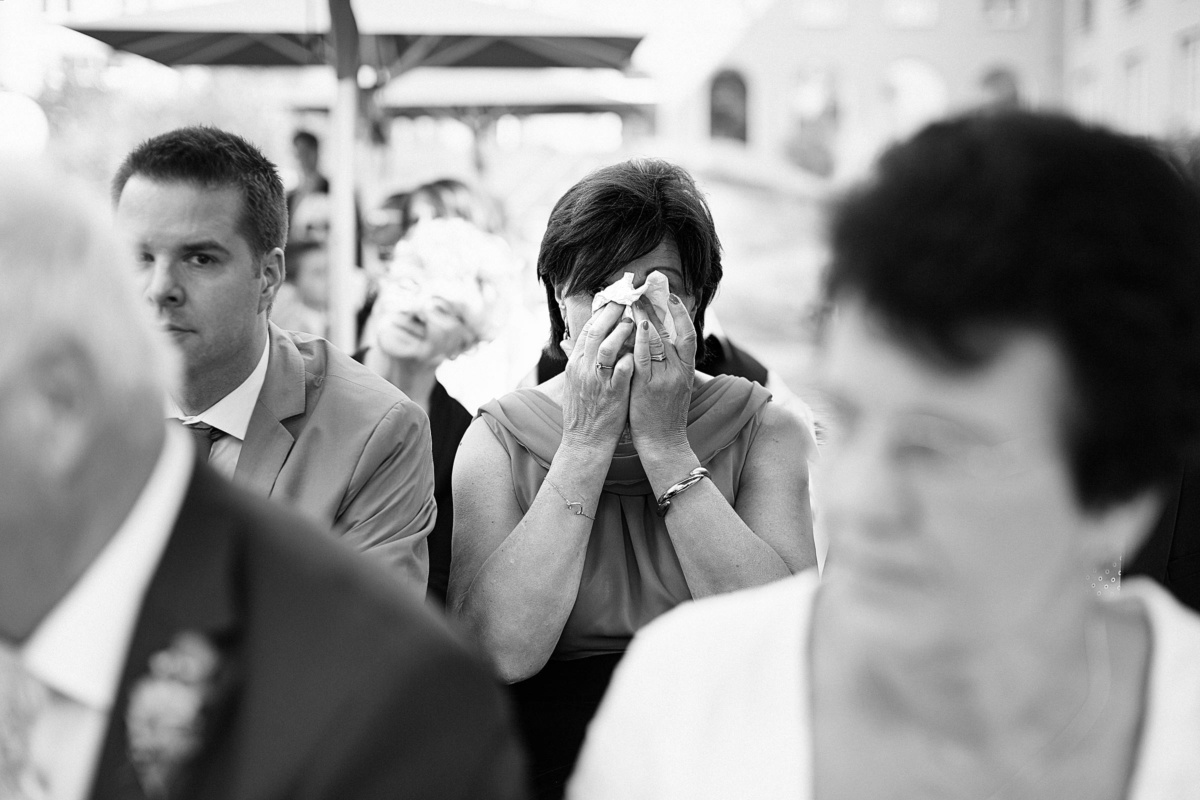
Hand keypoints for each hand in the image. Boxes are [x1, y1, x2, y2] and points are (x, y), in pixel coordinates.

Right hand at [561, 301, 634, 452]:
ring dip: (621, 332)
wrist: (585, 442)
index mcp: (575, 365)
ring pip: (607, 348)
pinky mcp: (613, 394)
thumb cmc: (585, 413)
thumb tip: (589, 342)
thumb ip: (583, 361)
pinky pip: (623, 370)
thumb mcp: (576, 383)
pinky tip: (640, 350)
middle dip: (611, 313)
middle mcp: (583, 370)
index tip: (612, 301)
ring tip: (633, 322)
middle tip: (625, 301)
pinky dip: (631, 357)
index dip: (600, 313)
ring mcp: (597, 382)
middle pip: (595, 332)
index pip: (587, 330)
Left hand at [629, 294, 697, 457]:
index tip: (671, 296)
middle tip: (646, 290)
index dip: (681, 314)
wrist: (663, 442)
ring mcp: (665, 379)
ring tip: (635, 301)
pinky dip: (642, 342)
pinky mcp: (649, 388)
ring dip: (647, 319)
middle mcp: (679, 371)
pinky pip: (645, 360)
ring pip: (659, 342)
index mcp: (686, 370)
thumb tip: (662, 343)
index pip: (688, 335)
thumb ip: (670, 365)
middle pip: (672, 332)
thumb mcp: (675, 386)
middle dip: (659, 309)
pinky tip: (637, 327)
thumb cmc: (665, 414)